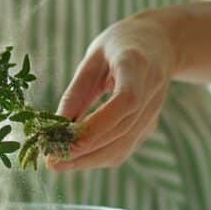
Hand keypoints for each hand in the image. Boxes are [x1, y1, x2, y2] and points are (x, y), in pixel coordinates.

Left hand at [49, 13, 176, 171]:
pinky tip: (74, 158)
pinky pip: (123, 149)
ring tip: (57, 163)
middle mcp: (151, 93)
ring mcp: (153, 113)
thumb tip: (56, 126)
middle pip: (122, 131)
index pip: (126, 101)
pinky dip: (97, 158)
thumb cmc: (120, 46)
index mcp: (138, 66)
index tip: (66, 141)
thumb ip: (77, 90)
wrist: (159, 45)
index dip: (97, 126)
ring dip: (88, 160)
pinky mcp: (148, 127)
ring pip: (123, 147)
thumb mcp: (94, 56)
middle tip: (51, 161)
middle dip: (85, 150)